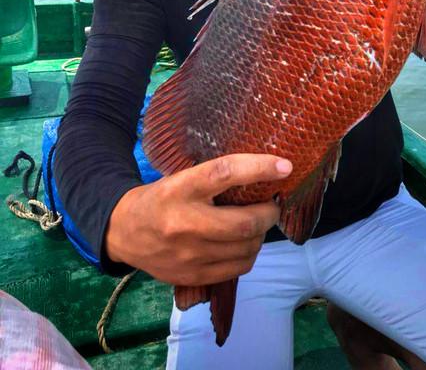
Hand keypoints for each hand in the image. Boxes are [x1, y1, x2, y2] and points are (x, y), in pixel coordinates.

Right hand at [105, 153, 292, 286]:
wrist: (124, 231)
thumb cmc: (161, 197)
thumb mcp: (181, 178)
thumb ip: (215, 179)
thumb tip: (262, 173)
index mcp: (181, 188)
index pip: (225, 173)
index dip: (259, 168)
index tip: (284, 166)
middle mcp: (185, 222)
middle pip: (244, 222)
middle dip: (269, 212)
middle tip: (273, 203)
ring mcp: (189, 254)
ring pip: (247, 247)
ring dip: (261, 233)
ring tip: (258, 222)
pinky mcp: (193, 276)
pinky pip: (239, 267)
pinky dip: (249, 252)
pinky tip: (244, 241)